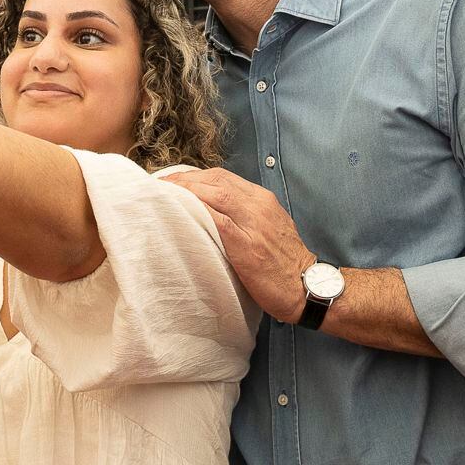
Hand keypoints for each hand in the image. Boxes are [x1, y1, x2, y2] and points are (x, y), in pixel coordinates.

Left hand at [165, 169, 314, 320]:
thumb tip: (210, 214)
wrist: (306, 287)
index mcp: (262, 199)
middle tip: (158, 186)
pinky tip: (178, 211)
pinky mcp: (247, 244)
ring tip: (161, 196)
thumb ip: (243, 217)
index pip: (222, 177)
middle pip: (215, 179)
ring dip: (185, 191)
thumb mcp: (266, 230)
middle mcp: (259, 204)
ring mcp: (254, 222)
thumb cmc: (283, 264)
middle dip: (183, 179)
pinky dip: (197, 210)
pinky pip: (217, 218)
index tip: (172, 182)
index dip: (193, 176)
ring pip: (214, 193)